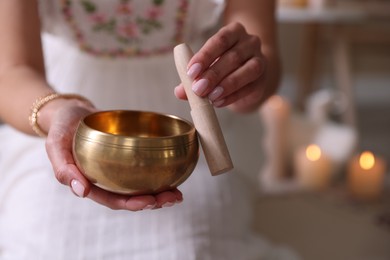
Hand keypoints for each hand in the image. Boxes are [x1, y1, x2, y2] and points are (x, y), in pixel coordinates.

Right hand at [44, 99, 182, 210]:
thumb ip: (63, 169)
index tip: (150, 202)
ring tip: (178, 193)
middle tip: (173, 198)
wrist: (71, 111)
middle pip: (132, 196)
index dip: (132, 204)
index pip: (113, 200)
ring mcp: (118, 168)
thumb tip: (82, 192)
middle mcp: (107, 179)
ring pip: (140, 185)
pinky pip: (144, 167)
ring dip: (159, 192)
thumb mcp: (55, 146)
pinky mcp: (127, 156)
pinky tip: (173, 172)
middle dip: (153, 201)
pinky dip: (159, 172)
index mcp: (91, 183)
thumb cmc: (61, 128)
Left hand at [174, 22, 279, 112]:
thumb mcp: (207, 67)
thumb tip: (179, 92)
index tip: (191, 72)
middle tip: (198, 89)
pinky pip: (250, 87)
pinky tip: (220, 102)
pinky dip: (233, 96)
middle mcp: (250, 42)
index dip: (205, 56)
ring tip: (211, 97)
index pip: (220, 40)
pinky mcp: (263, 79)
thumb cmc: (224, 66)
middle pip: (233, 56)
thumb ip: (193, 77)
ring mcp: (260, 60)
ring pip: (247, 71)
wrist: (249, 76)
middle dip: (213, 74)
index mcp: (234, 32)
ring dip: (227, 85)